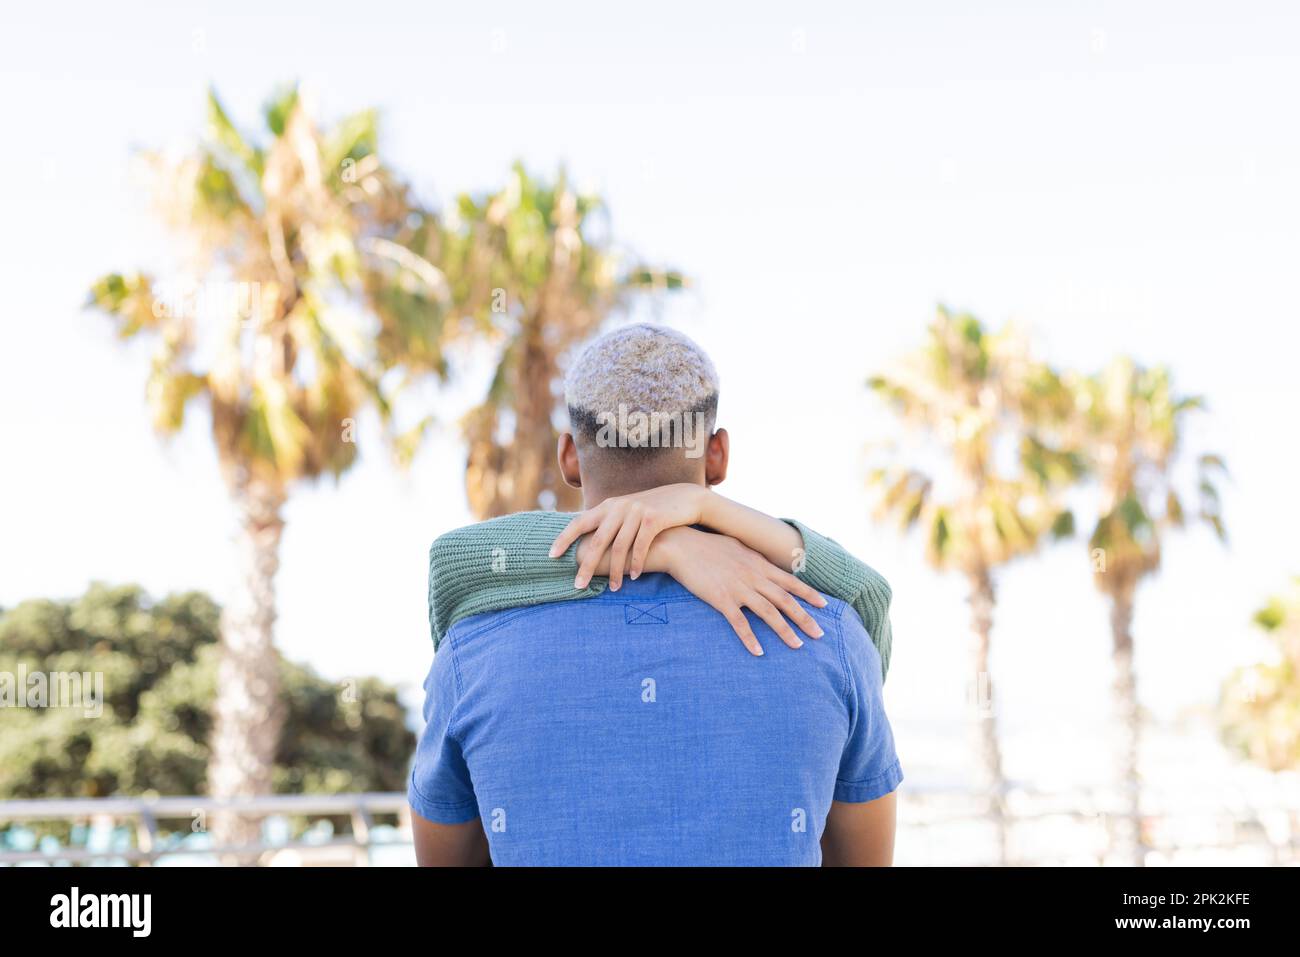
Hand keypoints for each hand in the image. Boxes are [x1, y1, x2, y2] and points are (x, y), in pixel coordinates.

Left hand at [550, 483, 710, 590]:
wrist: (684, 499)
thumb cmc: (652, 510)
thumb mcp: (628, 511)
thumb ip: (609, 521)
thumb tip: (588, 540)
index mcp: (609, 505)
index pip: (579, 522)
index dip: (564, 538)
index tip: (551, 556)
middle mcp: (619, 506)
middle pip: (598, 541)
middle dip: (587, 565)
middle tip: (578, 585)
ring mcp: (636, 512)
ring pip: (620, 547)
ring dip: (615, 571)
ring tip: (612, 588)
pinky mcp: (653, 519)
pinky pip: (640, 546)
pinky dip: (636, 563)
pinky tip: (634, 577)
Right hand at [656, 527, 827, 655]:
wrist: (682, 545)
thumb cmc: (708, 545)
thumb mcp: (738, 547)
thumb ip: (754, 559)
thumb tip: (765, 564)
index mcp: (759, 564)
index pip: (790, 582)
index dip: (809, 594)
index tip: (825, 606)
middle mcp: (753, 576)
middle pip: (785, 601)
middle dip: (805, 618)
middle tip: (820, 635)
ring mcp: (738, 588)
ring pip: (768, 613)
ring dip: (784, 631)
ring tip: (797, 646)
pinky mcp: (721, 599)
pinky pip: (739, 623)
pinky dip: (750, 638)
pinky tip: (758, 652)